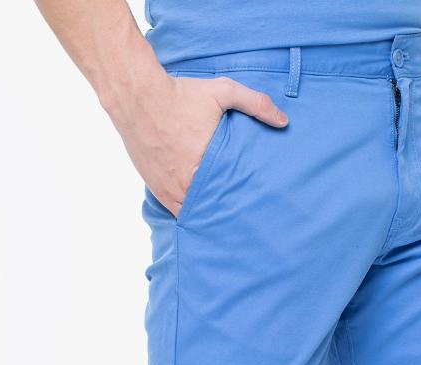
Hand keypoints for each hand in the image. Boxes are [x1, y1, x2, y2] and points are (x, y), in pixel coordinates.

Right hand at [105, 60, 287, 216]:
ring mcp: (166, 189)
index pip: (227, 200)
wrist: (137, 95)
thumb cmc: (180, 94)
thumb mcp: (222, 92)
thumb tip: (283, 121)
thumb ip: (255, 104)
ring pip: (190, 213)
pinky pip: (172, 208)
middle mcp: (183, 185)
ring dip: (203, 212)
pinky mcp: (154, 186)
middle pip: (209, 211)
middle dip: (222, 213)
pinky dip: (184, 209)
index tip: (250, 209)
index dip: (238, 206)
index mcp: (203, 169)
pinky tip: (197, 208)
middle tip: (239, 216)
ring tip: (219, 215)